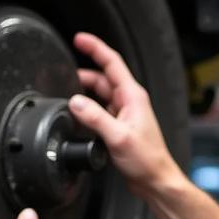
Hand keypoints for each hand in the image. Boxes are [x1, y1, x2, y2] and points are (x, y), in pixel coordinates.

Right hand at [69, 32, 181, 196]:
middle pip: (103, 78)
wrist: (155, 180)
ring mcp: (124, 114)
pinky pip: (100, 111)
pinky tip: (79, 116)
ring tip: (67, 95)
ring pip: (100, 95)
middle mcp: (129, 102)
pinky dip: (88, 110)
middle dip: (83, 74)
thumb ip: (95, 118)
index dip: (95, 48)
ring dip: (84, 94)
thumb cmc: (147, 160)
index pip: (112, 63)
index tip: (79, 39)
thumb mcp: (118, 137)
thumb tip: (76, 102)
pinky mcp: (119, 126)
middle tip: (64, 75)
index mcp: (133, 96)